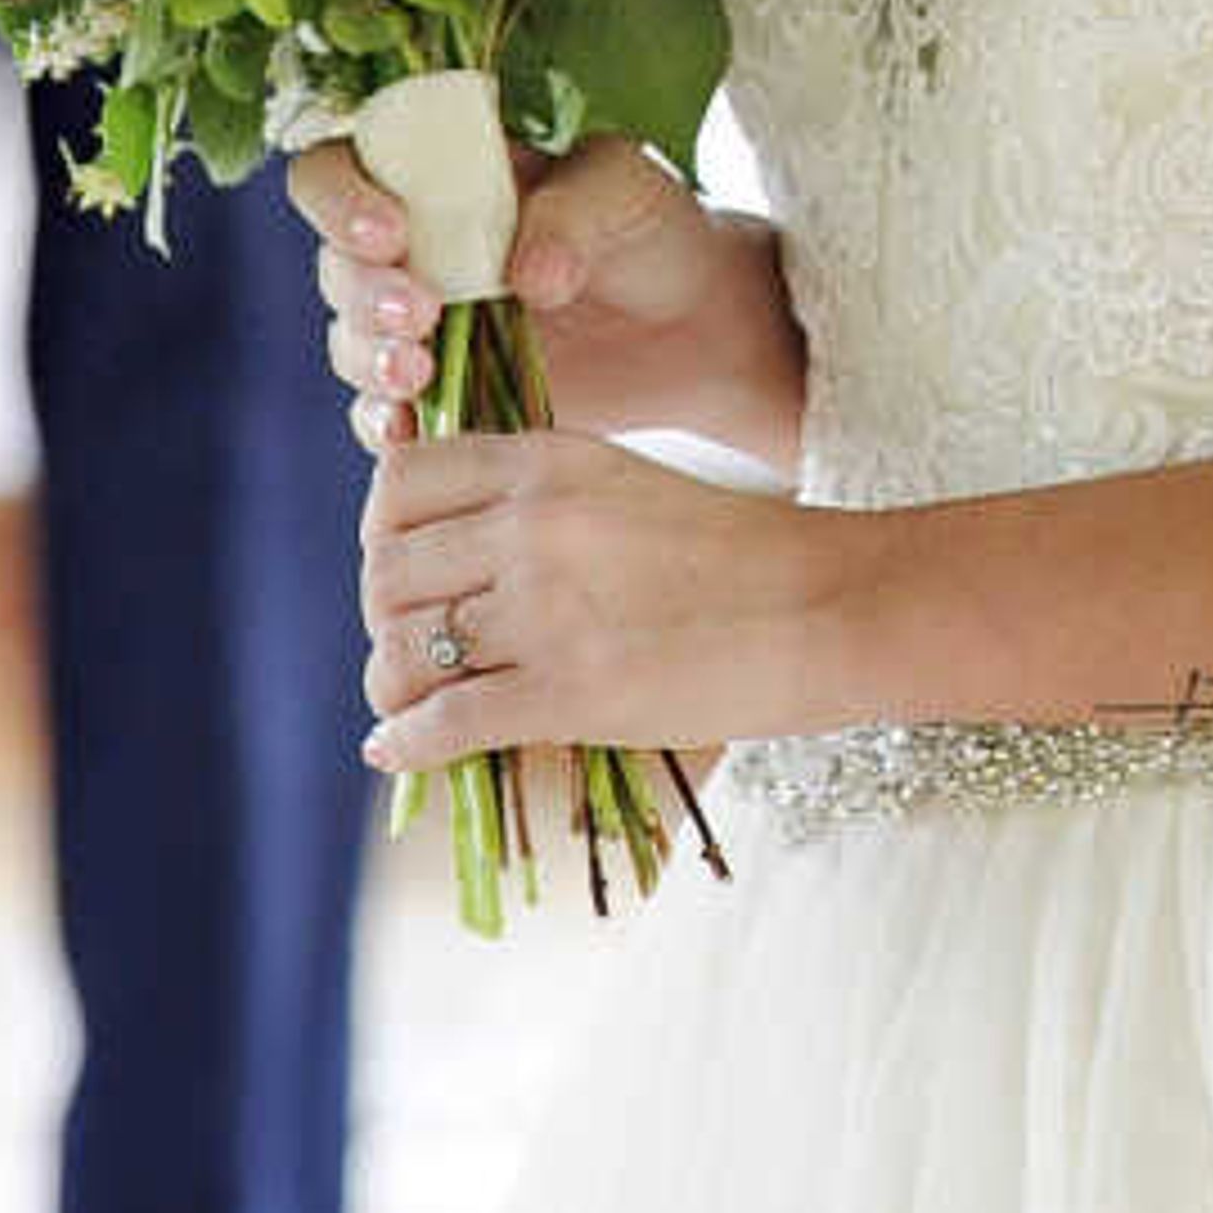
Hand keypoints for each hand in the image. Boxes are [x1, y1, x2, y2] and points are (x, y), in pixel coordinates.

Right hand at [284, 129, 731, 457]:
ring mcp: (421, 330)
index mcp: (432, 177)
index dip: (339, 199)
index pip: (336, 171)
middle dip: (363, 293)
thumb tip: (524, 278)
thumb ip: (571, 216)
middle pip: (337, 268)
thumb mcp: (624, 191)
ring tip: (418, 374)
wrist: (696, 324)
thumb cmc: (649, 229)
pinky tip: (409, 431)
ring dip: (370, 359)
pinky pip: (386, 417)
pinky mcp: (444, 397)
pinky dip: (386, 426)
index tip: (391, 232)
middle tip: (419, 313)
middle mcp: (410, 251)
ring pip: (352, 343)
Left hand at [355, 423, 826, 777]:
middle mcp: (530, 526)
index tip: (409, 567)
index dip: (385, 531)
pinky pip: (443, 723)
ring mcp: (545, 610)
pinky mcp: (567, 695)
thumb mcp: (624, 485)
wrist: (827, 609)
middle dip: (389, 615)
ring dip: (395, 684)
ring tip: (414, 701)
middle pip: (385, 571)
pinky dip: (407, 744)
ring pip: (404, 650)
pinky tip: (399, 751)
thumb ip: (538, 503)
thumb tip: (451, 549)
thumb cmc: (740, 553)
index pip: (398, 479)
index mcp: (546, 461)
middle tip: (417, 645)